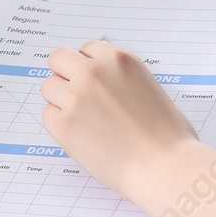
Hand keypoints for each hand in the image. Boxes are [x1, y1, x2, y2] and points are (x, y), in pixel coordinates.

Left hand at [40, 41, 197, 195]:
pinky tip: (81, 136)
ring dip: (60, 100)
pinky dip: (59, 125)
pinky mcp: (63, 123)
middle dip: (66, 75)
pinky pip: (47, 115)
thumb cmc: (168, 136)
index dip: (87, 66)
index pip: (86, 49)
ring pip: (48, 87)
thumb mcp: (148, 87)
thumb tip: (103, 81)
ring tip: (82, 120)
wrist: (166, 167)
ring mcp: (76, 96)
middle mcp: (94, 72)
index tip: (91, 80)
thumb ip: (120, 77)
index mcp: (118, 60)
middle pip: (59, 59)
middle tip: (77, 96)